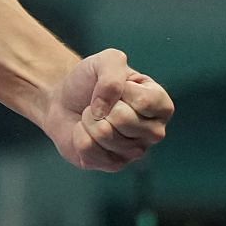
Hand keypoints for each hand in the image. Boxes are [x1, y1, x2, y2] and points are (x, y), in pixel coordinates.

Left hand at [41, 47, 172, 170]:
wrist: (63, 100)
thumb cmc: (90, 81)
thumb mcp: (105, 60)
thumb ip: (112, 70)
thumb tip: (104, 109)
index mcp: (161, 105)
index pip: (145, 102)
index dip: (122, 90)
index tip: (118, 87)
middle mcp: (154, 132)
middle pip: (124, 120)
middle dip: (101, 106)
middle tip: (100, 104)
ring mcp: (135, 152)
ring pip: (105, 135)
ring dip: (89, 120)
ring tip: (93, 117)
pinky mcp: (113, 165)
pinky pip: (89, 150)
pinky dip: (79, 134)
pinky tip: (85, 132)